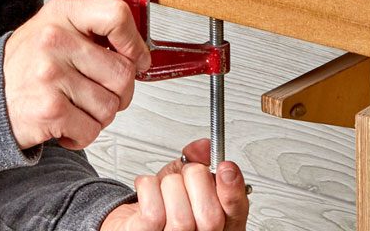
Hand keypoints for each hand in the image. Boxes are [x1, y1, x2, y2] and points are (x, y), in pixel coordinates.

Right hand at [1, 0, 149, 150]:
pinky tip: (66, 123)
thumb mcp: (56, 26)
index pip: (116, 15)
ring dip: (100, 115)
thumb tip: (139, 52)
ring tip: (78, 107)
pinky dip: (83, 134)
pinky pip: (92, 130)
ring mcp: (51, 75)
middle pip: (122, 71)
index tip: (138, 57)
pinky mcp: (49, 110)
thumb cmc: (27, 63)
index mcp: (63, 13)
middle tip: (103, 93)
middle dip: (121, 91)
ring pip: (111, 105)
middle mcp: (55, 40)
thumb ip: (94, 29)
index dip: (135, 41)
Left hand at [102, 140, 249, 230]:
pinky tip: (147, 190)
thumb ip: (197, 163)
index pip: (236, 213)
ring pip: (180, 216)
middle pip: (210, 215)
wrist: (133, 221)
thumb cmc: (161, 205)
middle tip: (184, 176)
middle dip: (195, 180)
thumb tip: (203, 147)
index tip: (225, 166)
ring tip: (163, 189)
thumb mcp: (184, 180)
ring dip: (169, 187)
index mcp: (218, 224)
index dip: (233, 190)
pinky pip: (153, 213)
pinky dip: (148, 187)